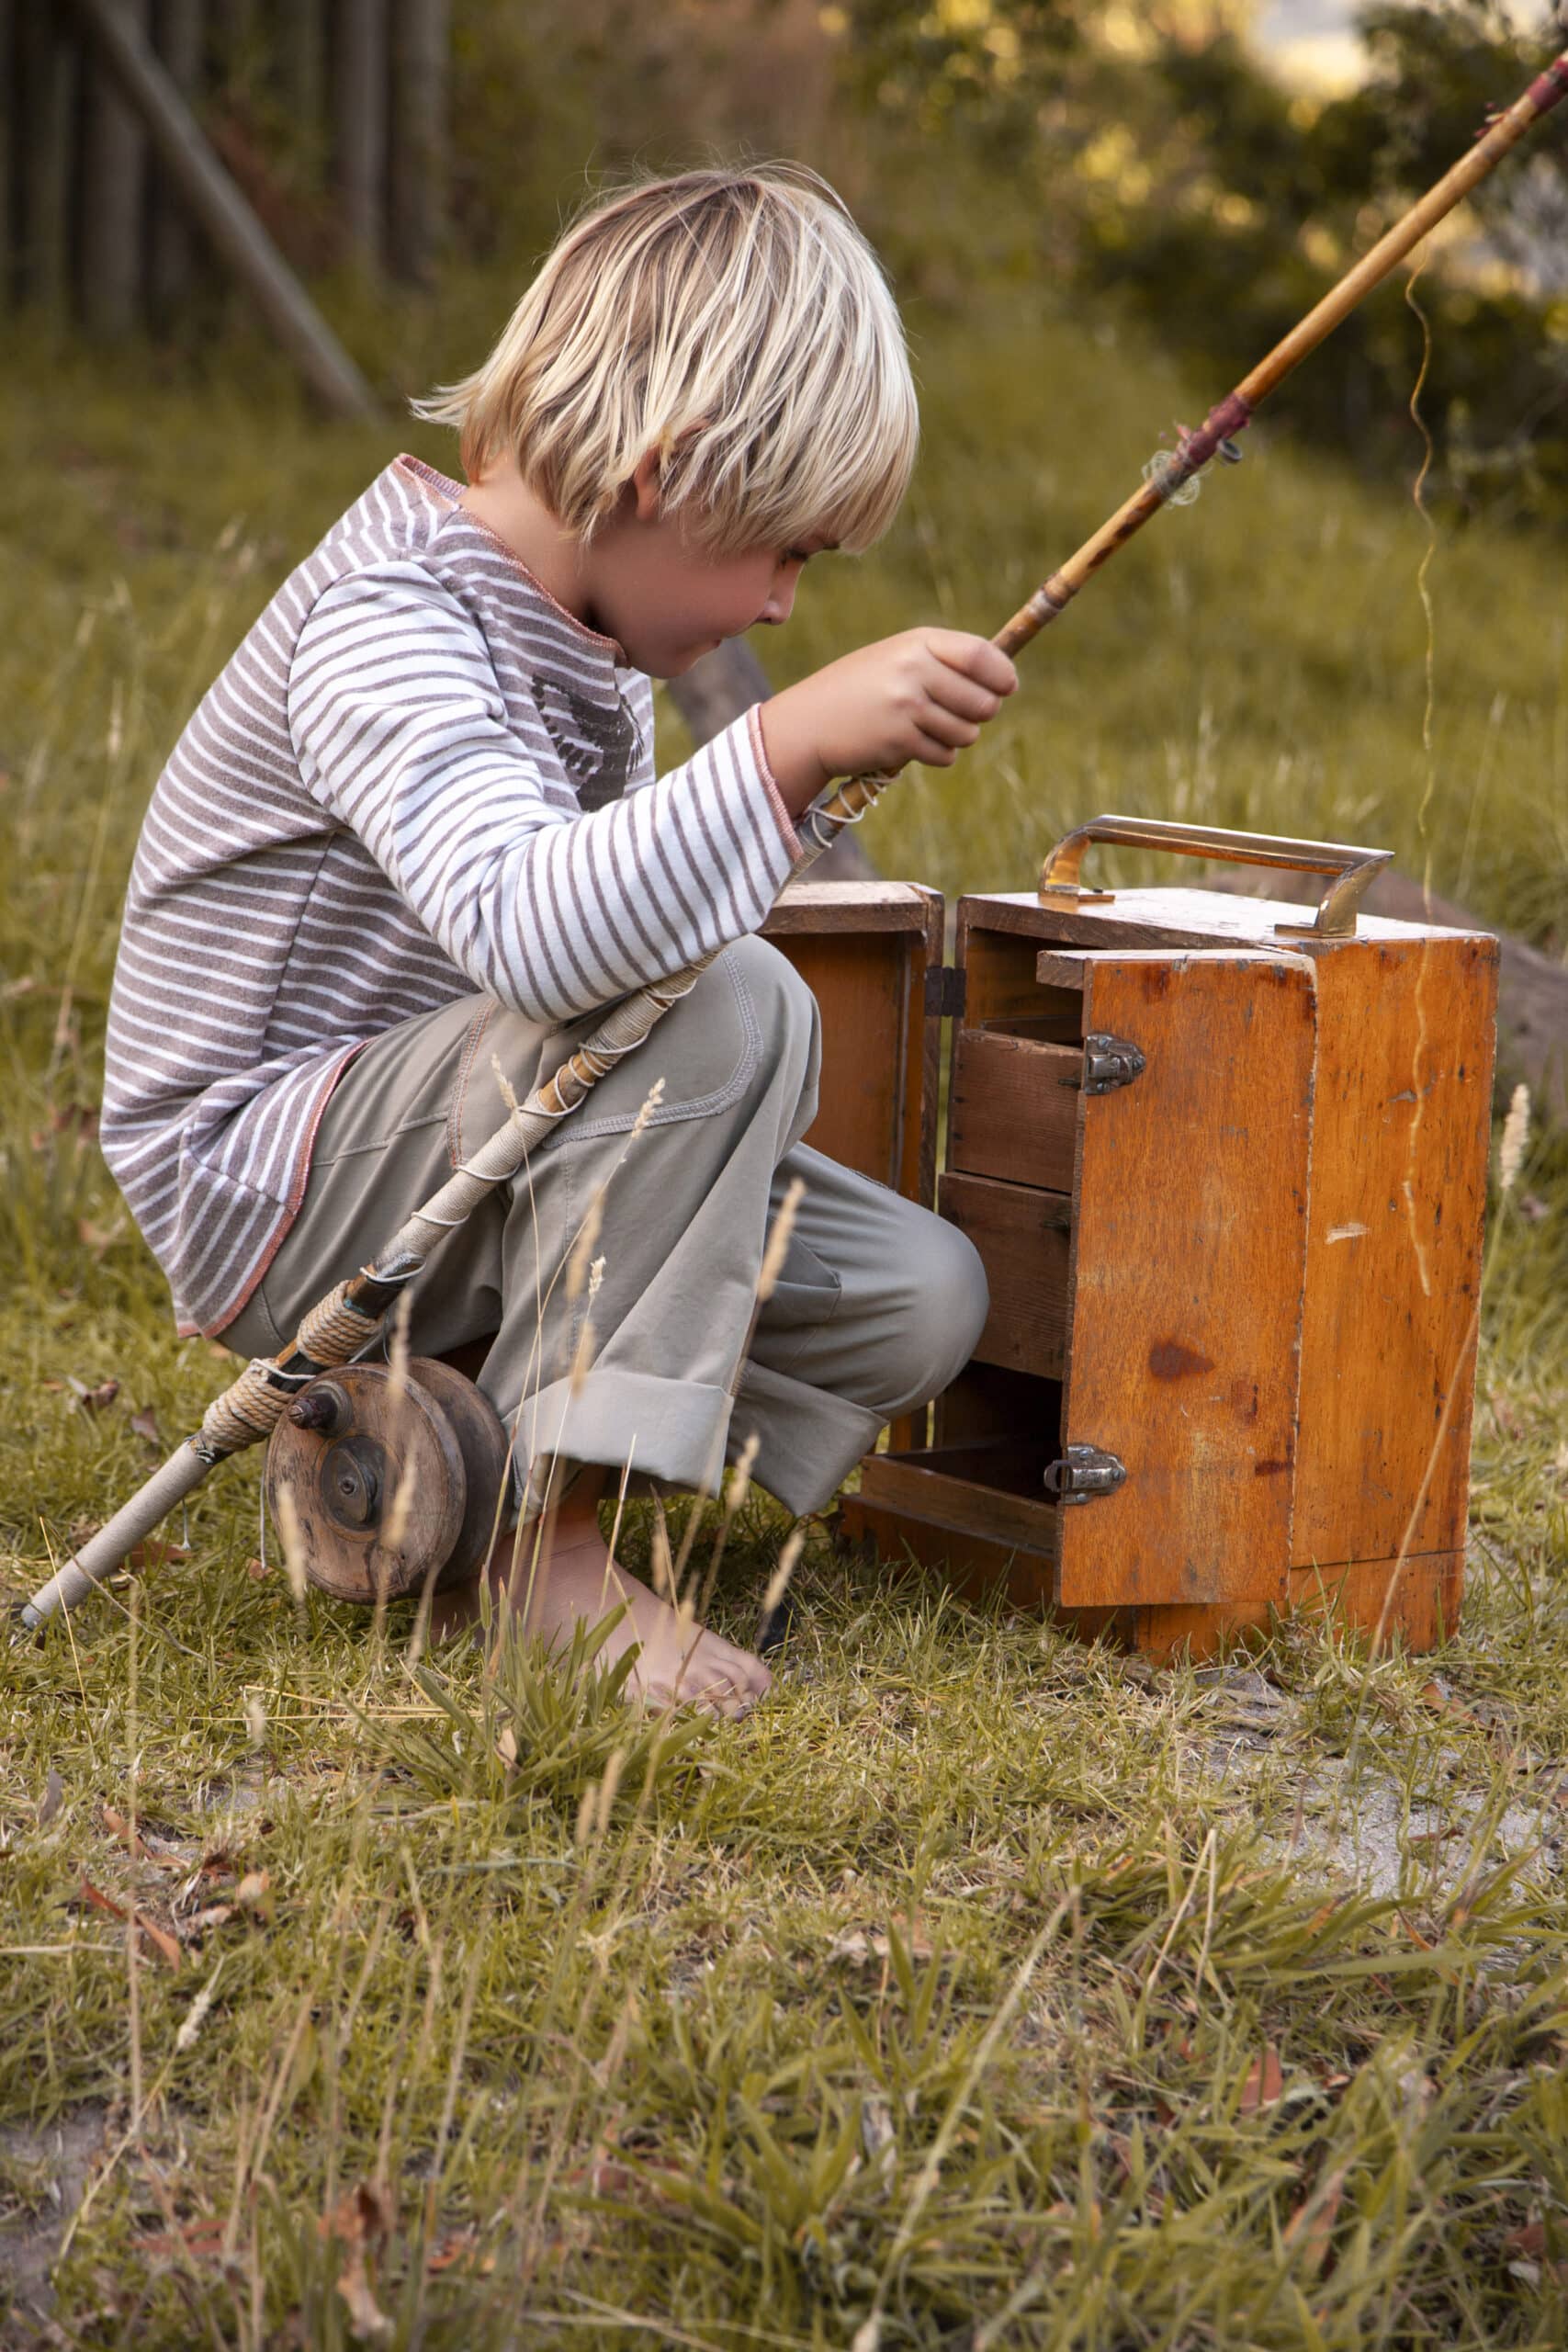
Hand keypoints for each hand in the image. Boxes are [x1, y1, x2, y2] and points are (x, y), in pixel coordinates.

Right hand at [758, 629, 1017, 813]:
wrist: (809, 722)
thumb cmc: (860, 689)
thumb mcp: (897, 658)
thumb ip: (944, 662)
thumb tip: (1004, 679)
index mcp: (917, 643)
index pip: (981, 655)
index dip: (1002, 674)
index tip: (1007, 686)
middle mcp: (914, 671)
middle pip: (984, 702)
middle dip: (981, 714)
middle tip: (960, 714)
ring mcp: (907, 707)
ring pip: (968, 733)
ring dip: (955, 737)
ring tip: (925, 728)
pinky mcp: (900, 741)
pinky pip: (945, 755)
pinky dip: (936, 755)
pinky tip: (910, 744)